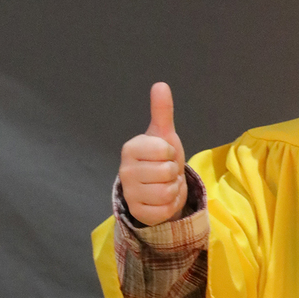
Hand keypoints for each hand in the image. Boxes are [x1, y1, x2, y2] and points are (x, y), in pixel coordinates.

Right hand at [119, 82, 187, 225]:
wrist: (158, 185)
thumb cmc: (160, 157)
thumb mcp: (163, 134)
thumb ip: (162, 111)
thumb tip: (160, 84)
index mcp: (130, 149)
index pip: (164, 150)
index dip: (171, 153)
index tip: (164, 155)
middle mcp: (125, 171)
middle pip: (167, 172)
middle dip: (173, 173)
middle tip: (165, 172)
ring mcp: (130, 193)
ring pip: (167, 192)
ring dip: (173, 189)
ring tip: (165, 184)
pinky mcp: (138, 212)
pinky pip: (165, 209)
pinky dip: (171, 205)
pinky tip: (162, 199)